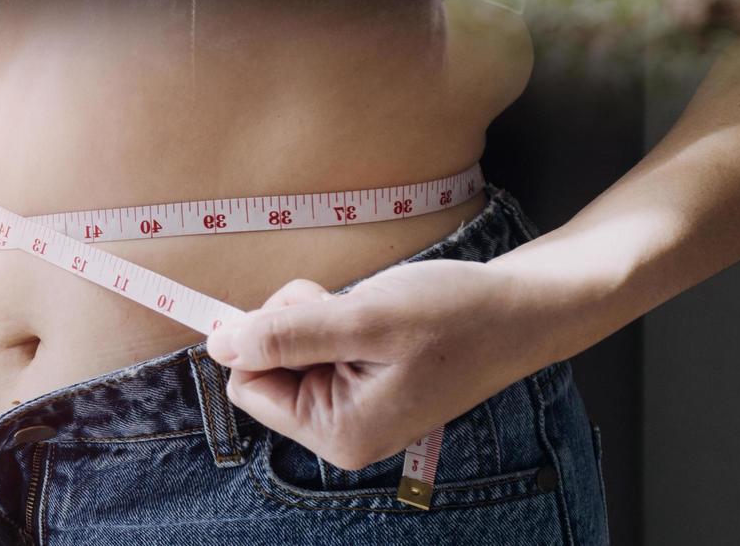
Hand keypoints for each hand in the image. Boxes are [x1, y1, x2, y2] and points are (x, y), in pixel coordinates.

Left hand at [206, 259, 538, 470]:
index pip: (248, 385)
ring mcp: (354, 407)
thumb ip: (285, 335)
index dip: (262, 337)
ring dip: (316, 314)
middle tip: (347, 306)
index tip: (305, 307)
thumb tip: (218, 345)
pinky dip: (336, 315)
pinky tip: (376, 312)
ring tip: (369, 309)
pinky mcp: (364, 380)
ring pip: (290, 348)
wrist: (522, 309)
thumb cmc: (454, 316)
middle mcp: (342, 431)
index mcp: (339, 433)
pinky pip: (319, 342)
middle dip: (294, 322)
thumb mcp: (362, 319)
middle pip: (266, 365)